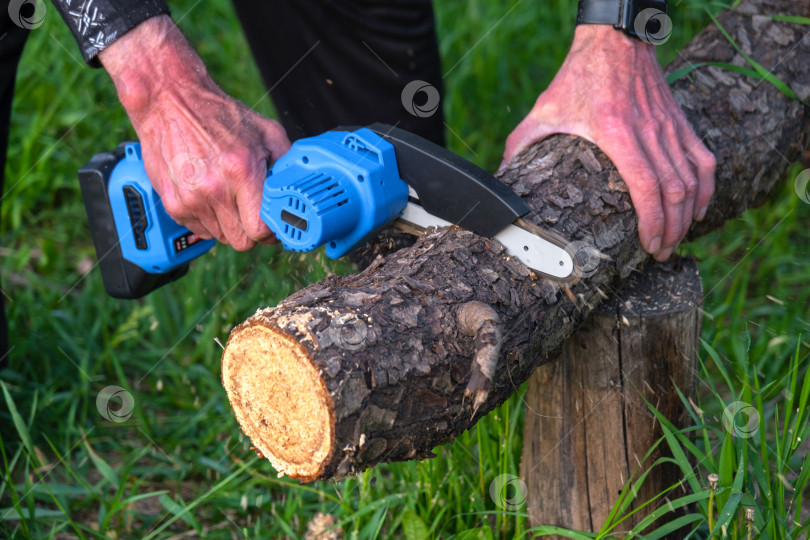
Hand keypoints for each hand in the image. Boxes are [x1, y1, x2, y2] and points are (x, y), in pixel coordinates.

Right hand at [99, 16, 290, 250]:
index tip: (273, 226)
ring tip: (229, 197)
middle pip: (241, 241)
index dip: (270, 233)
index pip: (260, 230)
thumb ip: (287, 162)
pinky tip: (210, 196)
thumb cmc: (219, 115)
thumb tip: (301, 188)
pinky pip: (200, 230)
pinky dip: (209, 220)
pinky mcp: (172, 204)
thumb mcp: (266, 131)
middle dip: (251, 231)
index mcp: (241, 171)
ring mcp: (190, 198)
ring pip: (221, 238)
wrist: (168, 101)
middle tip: (253, 213)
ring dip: (230, 225)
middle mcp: (214, 189)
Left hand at [503, 26, 715, 260]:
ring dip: (687, 215)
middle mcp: (649, 131)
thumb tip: (500, 175)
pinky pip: (704, 159)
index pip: (645, 186)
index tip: (649, 244)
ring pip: (691, 180)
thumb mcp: (544, 109)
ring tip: (676, 239)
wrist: (613, 41)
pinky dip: (706, 188)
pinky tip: (699, 209)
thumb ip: (521, 143)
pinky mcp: (679, 121)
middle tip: (661, 252)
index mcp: (616, 133)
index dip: (652, 221)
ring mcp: (668, 127)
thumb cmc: (577, 77)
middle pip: (673, 191)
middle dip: (670, 229)